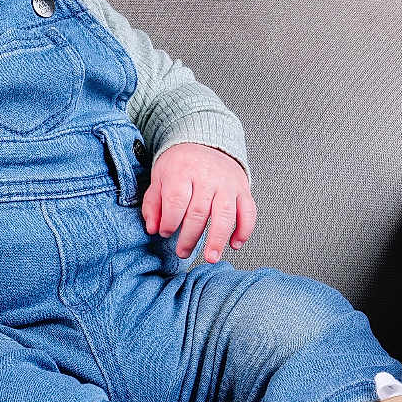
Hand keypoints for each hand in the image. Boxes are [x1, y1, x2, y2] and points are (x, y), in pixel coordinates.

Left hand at [141, 142, 255, 262]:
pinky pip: (248, 211)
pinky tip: (234, 244)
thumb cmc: (181, 165)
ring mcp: (227, 183)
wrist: (206, 143)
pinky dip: (244, 230)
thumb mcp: (159, 178)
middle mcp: (207, 176)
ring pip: (225, 214)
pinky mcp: (243, 189)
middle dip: (190, 237)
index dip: (170, 221)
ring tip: (211, 258)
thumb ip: (153, 204)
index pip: (176, 200)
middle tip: (182, 252)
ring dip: (218, 239)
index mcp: (182, 171)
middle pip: (199, 211)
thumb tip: (153, 229)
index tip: (165, 233)